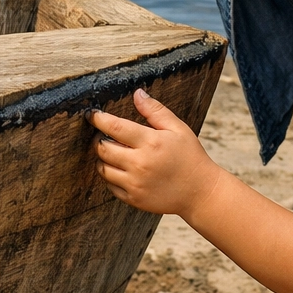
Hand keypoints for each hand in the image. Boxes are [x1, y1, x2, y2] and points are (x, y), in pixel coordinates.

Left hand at [90, 89, 223, 215]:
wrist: (200, 192)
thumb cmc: (190, 157)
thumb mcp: (178, 128)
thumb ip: (155, 111)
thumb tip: (137, 94)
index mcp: (150, 142)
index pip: (114, 127)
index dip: (98, 119)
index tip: (92, 114)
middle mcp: (139, 164)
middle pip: (103, 148)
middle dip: (99, 139)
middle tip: (104, 135)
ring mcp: (135, 183)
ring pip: (102, 168)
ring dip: (103, 158)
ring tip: (114, 152)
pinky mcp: (133, 199)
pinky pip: (110, 185)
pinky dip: (111, 176)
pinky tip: (122, 170)